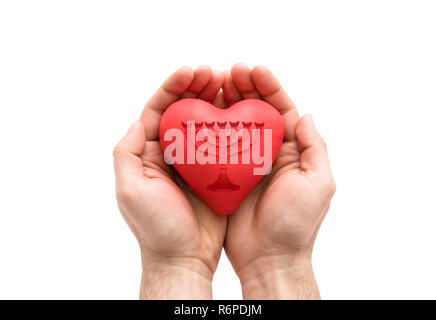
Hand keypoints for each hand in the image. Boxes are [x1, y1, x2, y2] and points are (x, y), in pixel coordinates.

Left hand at [113, 66, 226, 298]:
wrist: (184, 257)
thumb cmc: (156, 228)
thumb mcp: (130, 190)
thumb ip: (127, 153)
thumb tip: (138, 121)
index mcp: (149, 153)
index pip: (159, 110)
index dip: (173, 87)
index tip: (191, 71)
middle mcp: (171, 153)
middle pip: (183, 110)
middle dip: (197, 88)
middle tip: (215, 73)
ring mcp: (194, 162)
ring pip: (205, 122)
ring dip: (216, 101)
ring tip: (230, 83)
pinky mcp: (215, 172)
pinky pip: (223, 143)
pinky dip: (231, 125)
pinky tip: (242, 112)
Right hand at [222, 64, 335, 298]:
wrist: (269, 258)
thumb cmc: (295, 224)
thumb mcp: (318, 184)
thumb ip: (314, 148)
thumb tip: (305, 115)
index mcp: (292, 150)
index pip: (280, 109)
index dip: (268, 87)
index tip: (253, 69)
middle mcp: (268, 152)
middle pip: (256, 111)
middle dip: (244, 88)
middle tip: (228, 72)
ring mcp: (245, 163)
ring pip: (234, 124)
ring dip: (225, 102)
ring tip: (213, 83)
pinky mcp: (225, 176)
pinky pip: (216, 147)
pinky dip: (209, 129)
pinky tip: (199, 114)